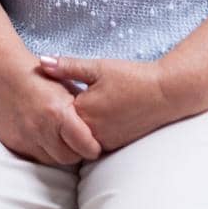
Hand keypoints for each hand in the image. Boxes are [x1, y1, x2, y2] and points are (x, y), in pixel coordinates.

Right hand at [0, 58, 102, 166]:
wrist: (0, 72)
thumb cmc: (37, 76)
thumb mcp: (65, 85)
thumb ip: (82, 107)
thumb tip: (101, 126)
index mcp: (59, 112)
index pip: (86, 147)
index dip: (93, 147)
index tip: (94, 144)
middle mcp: (42, 129)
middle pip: (70, 158)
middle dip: (77, 152)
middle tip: (79, 142)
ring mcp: (26, 138)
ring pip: (53, 161)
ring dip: (59, 153)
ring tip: (61, 138)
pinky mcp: (14, 143)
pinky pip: (35, 157)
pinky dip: (43, 150)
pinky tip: (44, 136)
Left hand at [36, 55, 180, 151]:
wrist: (166, 94)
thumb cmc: (132, 77)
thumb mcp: (97, 67)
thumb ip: (67, 66)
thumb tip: (41, 62)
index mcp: (82, 112)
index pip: (55, 112)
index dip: (52, 99)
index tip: (53, 88)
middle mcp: (91, 133)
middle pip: (65, 127)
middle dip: (62, 115)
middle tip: (67, 99)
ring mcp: (104, 142)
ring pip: (79, 137)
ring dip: (77, 125)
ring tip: (85, 106)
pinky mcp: (116, 146)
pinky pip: (94, 142)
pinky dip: (92, 131)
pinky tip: (99, 115)